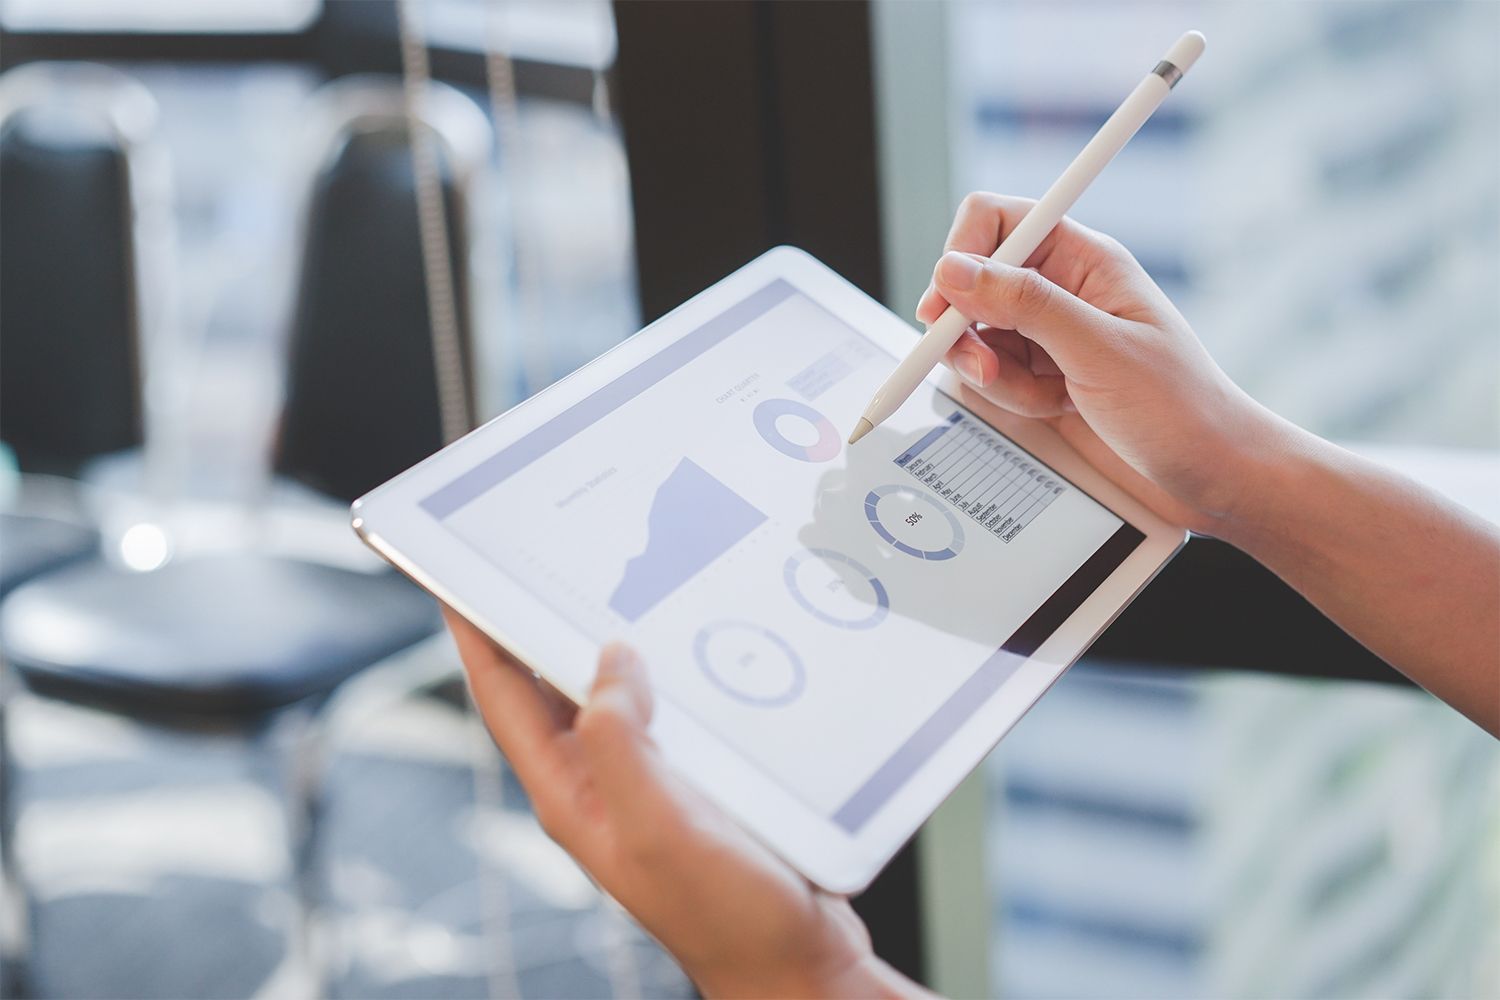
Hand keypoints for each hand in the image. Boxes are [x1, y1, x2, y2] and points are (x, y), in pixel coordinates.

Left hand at [444, 609, 924, 998]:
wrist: (795, 965)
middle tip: (536, 552)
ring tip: (606, 576)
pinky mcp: (691, 781)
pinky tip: (690, 640)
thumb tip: (608, 661)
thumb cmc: (728, 916)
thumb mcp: (661, 829)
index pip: (504, 698)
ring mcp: (644, 783)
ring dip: (606, 639)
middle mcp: (599, 785)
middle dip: (536, 621)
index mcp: (573, 795)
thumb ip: (624, 746)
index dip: (475, 633)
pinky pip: (664, 707)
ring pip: (610, 693)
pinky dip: (667, 668)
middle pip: (548, 687)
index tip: (454, 572)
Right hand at [916, 192, 1280, 534]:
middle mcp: (1060, 290)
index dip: (961, 254)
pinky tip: (1053, 410)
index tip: (946, 304)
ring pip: (975, 335)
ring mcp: (1047, 334)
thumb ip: (1025, 305)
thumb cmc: (1181, 406)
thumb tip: (954, 271)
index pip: (997, 220)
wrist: (1209, 471)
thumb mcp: (1100, 350)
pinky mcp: (1039, 375)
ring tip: (1043, 397)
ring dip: (994, 373)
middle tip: (986, 366)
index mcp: (1083, 259)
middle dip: (967, 328)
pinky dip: (1010, 399)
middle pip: (972, 282)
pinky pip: (991, 375)